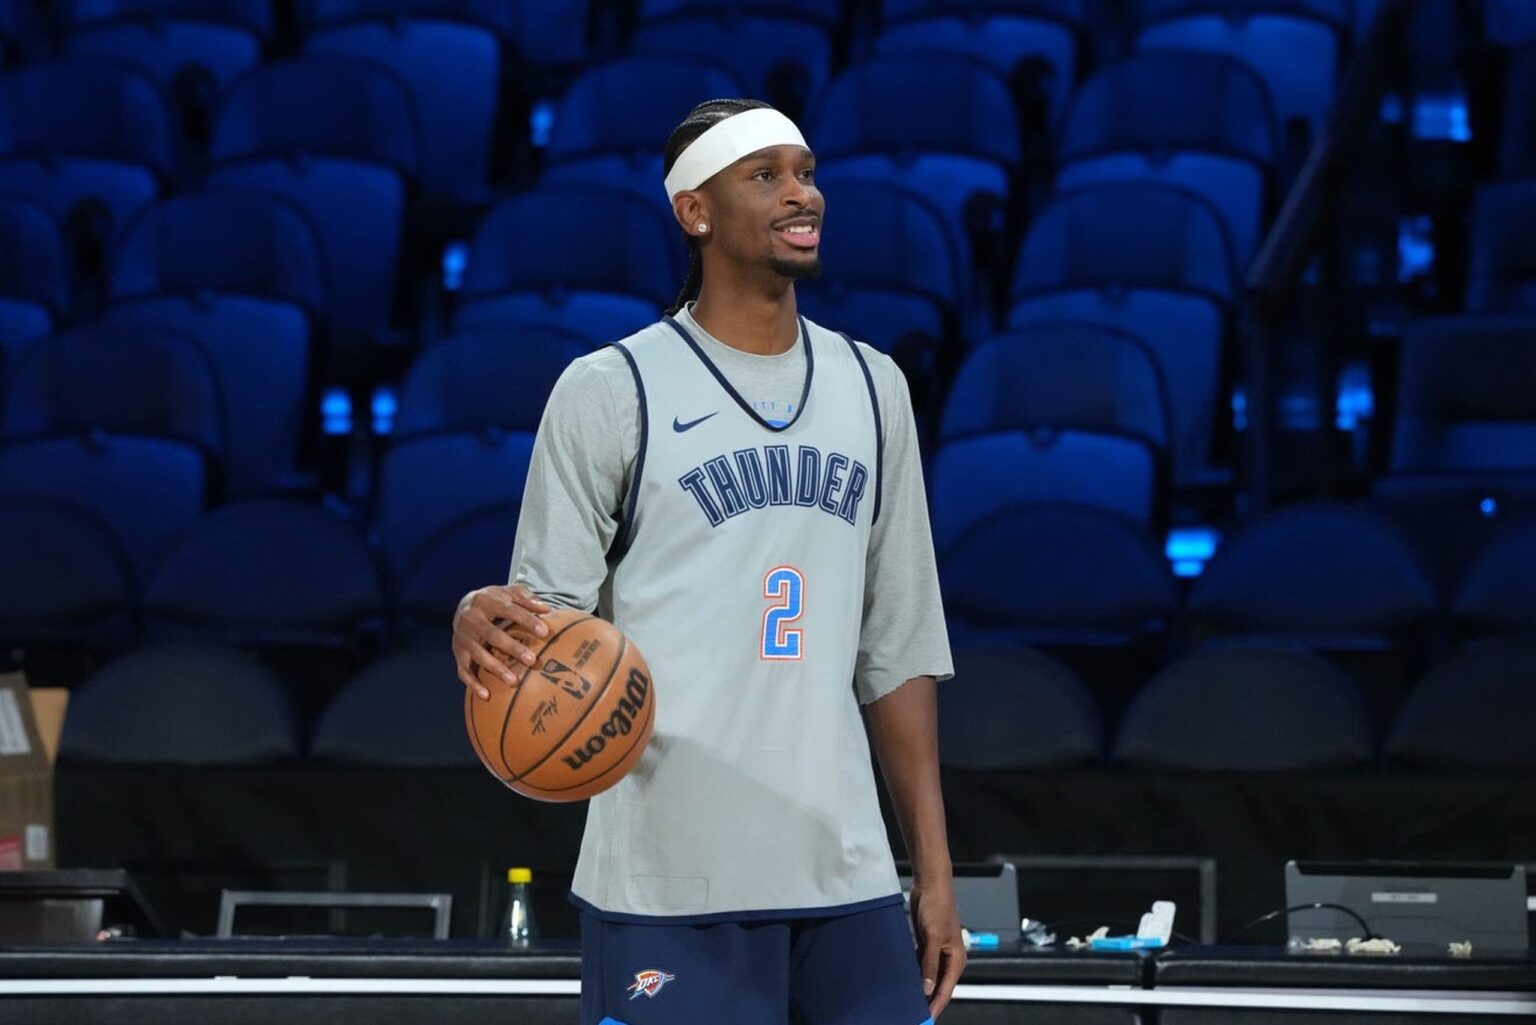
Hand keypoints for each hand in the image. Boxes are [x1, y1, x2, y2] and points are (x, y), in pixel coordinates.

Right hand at [452, 584, 551, 698]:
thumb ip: (527, 599)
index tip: (544, 632)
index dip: (526, 620)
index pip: (508, 610)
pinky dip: (473, 684)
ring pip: (479, 655)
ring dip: (496, 669)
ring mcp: (462, 637)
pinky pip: (464, 670)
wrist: (465, 605)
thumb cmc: (495, 600)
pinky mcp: (457, 652)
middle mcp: (470, 619)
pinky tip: (486, 695)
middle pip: (492, 635)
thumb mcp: (509, 592)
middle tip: (532, 660)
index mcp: (485, 600)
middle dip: (512, 648)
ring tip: (514, 681)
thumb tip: (546, 609)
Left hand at [910, 876, 965, 1017]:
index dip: (935, 1006)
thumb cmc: (938, 906)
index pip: (945, 990)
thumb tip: (926, 987)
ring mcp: (937, 951)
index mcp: (956, 959)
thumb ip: (930, 964)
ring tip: (906, 999)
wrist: (930, 885)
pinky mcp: (926, 944)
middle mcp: (948, 958)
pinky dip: (914, 972)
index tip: (925, 1018)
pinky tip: (904, 980)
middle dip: (927, 999)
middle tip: (912, 1012)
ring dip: (919, 986)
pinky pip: (920, 964)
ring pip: (928, 976)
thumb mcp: (933, 938)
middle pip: (937, 985)